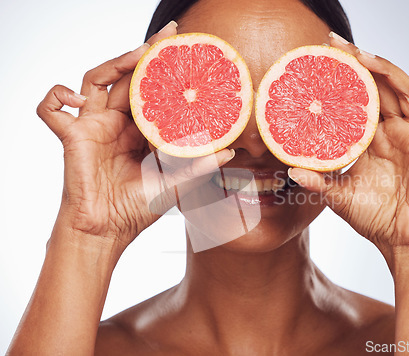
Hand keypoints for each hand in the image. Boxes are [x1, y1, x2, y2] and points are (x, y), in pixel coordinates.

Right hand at [37, 22, 233, 251]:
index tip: (185, 51)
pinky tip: (76, 99)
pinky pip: (51, 110)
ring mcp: (93, 126)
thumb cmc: (136, 208)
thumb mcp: (174, 184)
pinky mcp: (72, 137)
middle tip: (168, 34)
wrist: (108, 230)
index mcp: (139, 130)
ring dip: (115, 62)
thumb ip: (198, 167)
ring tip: (140, 52)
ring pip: (96, 80)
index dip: (165, 70)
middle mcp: (116, 122)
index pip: (151, 90)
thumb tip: (229, 151)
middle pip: (127, 77)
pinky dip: (56, 97)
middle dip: (145, 53)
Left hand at [288, 33, 408, 261]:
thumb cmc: (371, 215)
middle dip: (362, 61)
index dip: (345, 76)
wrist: (395, 239)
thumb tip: (292, 171)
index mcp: (371, 136)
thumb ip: (318, 181)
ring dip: (389, 71)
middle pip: (381, 84)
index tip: (323, 58)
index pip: (360, 96)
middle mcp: (393, 130)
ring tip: (364, 56)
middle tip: (337, 44)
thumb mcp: (337, 195)